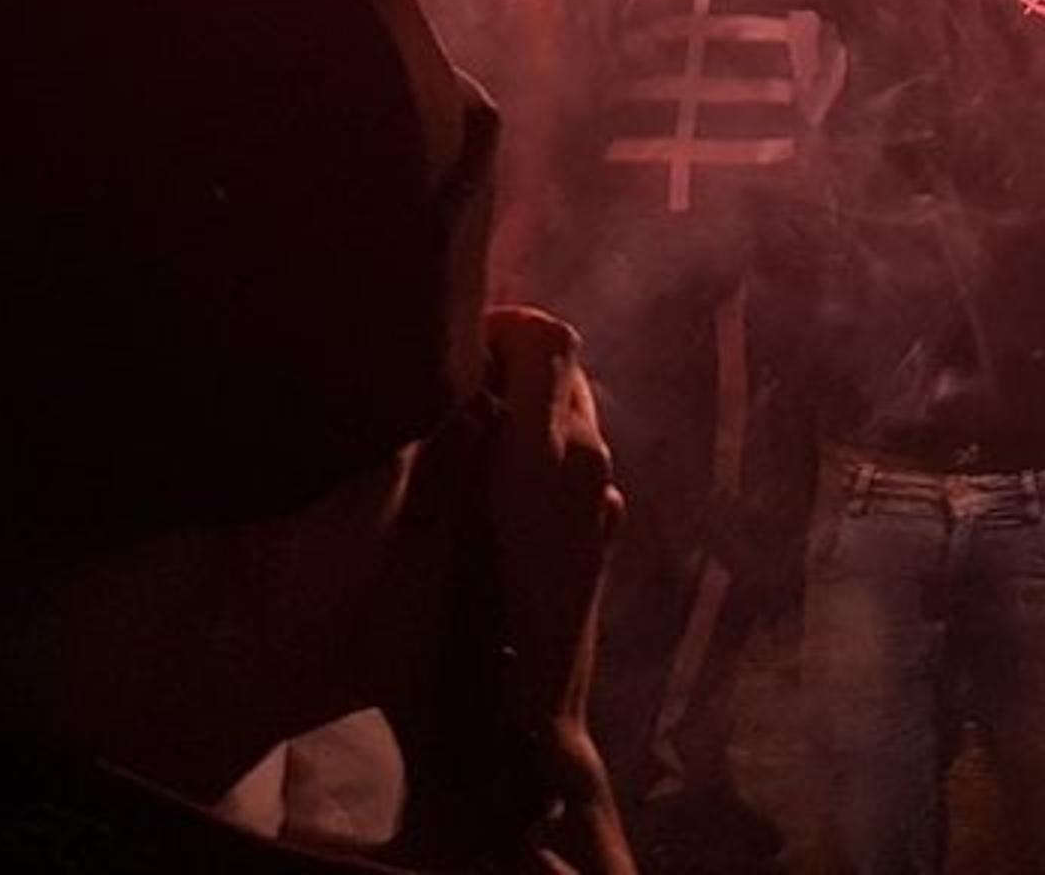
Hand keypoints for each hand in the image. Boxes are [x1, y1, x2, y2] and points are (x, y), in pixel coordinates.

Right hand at [387, 309, 622, 862]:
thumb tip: (452, 395)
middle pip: (564, 366)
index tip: (455, 345)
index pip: (549, 336)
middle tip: (448, 386)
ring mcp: (604, 496)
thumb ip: (449, 445)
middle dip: (511, 363)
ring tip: (462, 435)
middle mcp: (590, 463)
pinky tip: (489, 489)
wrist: (531, 720)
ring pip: (570, 414)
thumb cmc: (470, 631)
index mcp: (551, 451)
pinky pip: (575, 459)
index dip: (504, 324)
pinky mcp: (605, 527)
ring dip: (525, 407)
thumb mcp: (439, 527)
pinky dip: (539, 450)